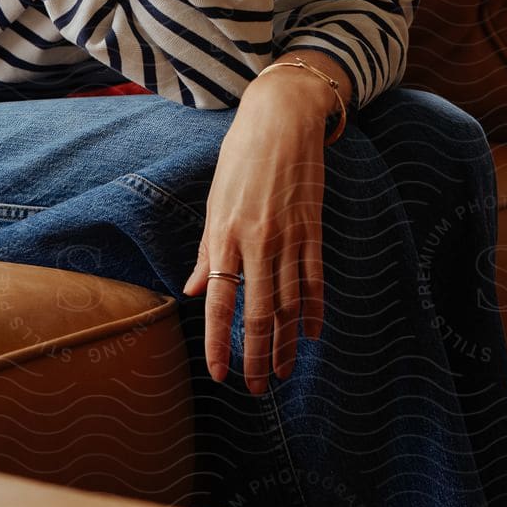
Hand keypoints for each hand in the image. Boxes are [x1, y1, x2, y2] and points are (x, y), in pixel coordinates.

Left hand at [181, 84, 327, 393]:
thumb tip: (192, 291)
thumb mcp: (215, 200)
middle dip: (258, 355)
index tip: (220, 373)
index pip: (219, 301)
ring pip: (289, 303)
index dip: (219, 342)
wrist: (282, 119)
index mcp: (225, 234)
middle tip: (259, 387)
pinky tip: (312, 334)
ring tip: (284, 371)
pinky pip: (315, 280)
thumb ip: (206, 250)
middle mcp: (256, 240)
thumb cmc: (241, 157)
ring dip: (287, 342)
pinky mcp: (312, 228)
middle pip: (258, 312)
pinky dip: (314, 310)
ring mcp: (288, 236)